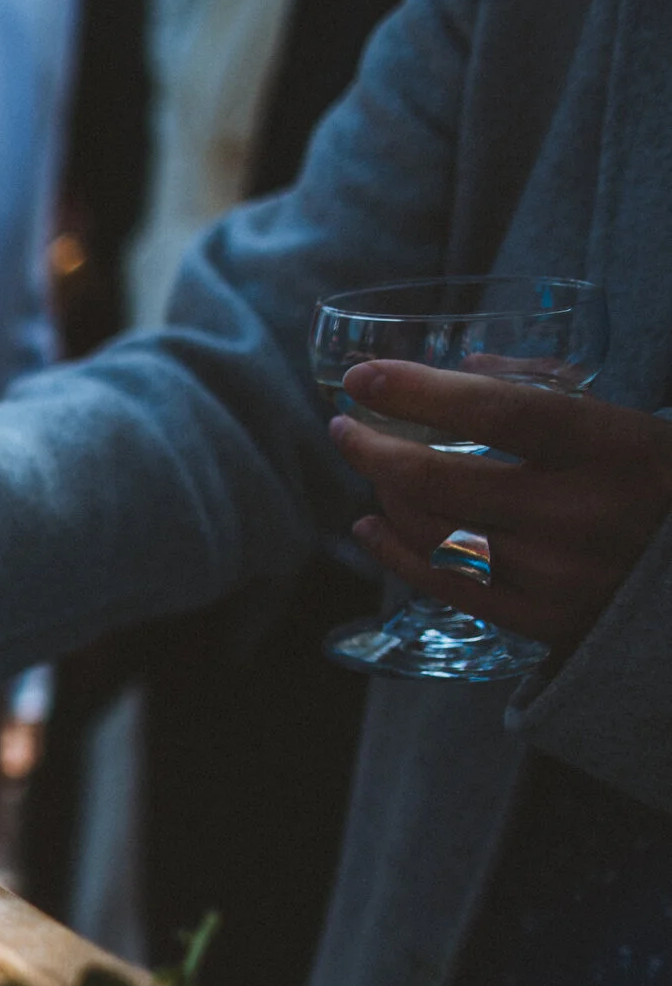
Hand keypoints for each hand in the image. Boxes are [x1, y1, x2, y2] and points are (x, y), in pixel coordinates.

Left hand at [334, 360, 671, 653]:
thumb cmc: (661, 483)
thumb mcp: (627, 423)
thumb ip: (547, 390)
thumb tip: (461, 364)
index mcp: (609, 449)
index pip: (495, 410)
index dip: (417, 391)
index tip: (362, 377)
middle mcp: (577, 514)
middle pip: (438, 479)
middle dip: (373, 449)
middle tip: (345, 426)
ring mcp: (555, 575)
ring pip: (430, 531)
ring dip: (385, 495)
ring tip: (372, 468)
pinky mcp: (539, 621)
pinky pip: (442, 585)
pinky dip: (393, 552)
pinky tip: (371, 527)